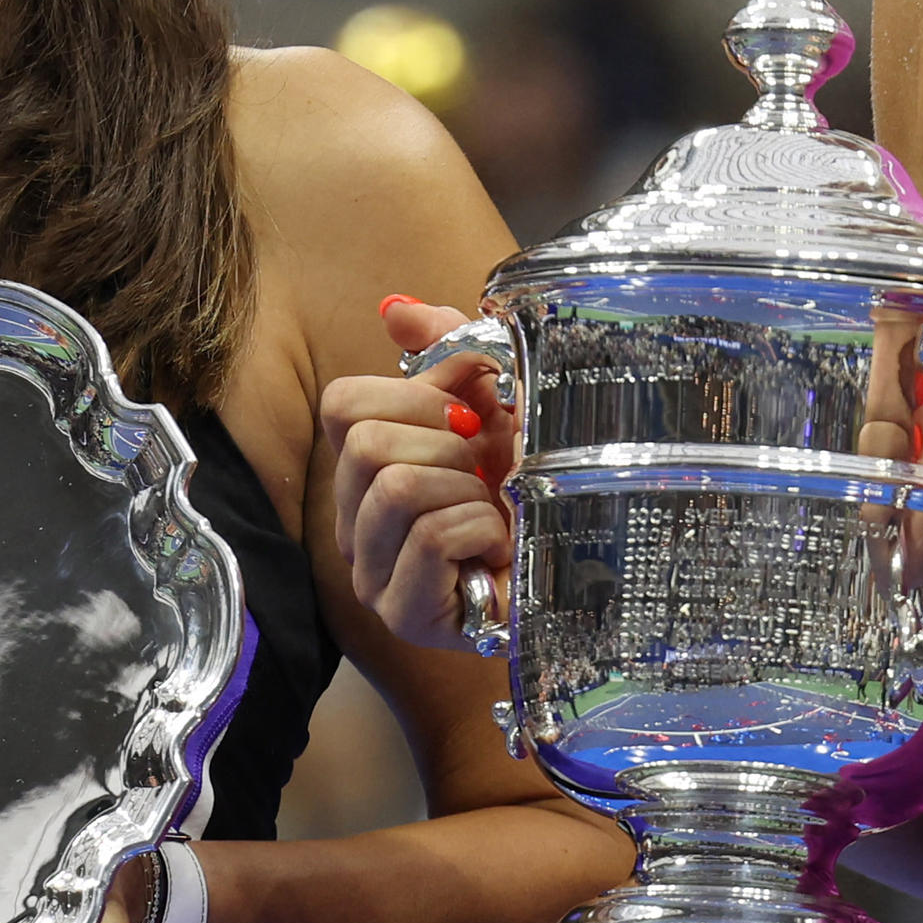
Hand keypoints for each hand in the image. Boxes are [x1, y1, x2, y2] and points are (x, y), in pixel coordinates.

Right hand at [324, 296, 513, 652]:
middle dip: (448, 447)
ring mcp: (372, 575)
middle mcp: (354, 522)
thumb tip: (396, 309)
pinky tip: (499, 551)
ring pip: (397, 489)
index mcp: (364, 469)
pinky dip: (484, 531)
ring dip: (468, 493)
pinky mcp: (403, 613)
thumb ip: (448, 349)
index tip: (467, 418)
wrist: (580, 565)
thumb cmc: (532, 491)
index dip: (414, 396)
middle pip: (365, 445)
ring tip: (493, 515)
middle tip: (485, 477)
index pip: (342, 405)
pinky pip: (432, 538)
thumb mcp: (495, 402)